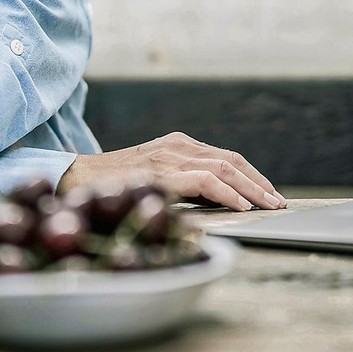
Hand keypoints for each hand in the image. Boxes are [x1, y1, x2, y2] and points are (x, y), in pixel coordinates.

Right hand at [58, 132, 286, 211]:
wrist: (73, 179)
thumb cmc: (111, 186)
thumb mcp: (152, 178)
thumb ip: (179, 184)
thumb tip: (213, 206)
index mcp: (177, 144)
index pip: (225, 157)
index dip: (251, 176)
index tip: (268, 194)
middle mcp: (177, 145)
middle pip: (232, 159)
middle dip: (259, 182)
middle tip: (279, 202)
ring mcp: (169, 156)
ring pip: (224, 167)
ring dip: (252, 188)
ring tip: (269, 206)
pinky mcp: (161, 172)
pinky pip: (205, 180)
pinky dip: (228, 193)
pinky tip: (242, 206)